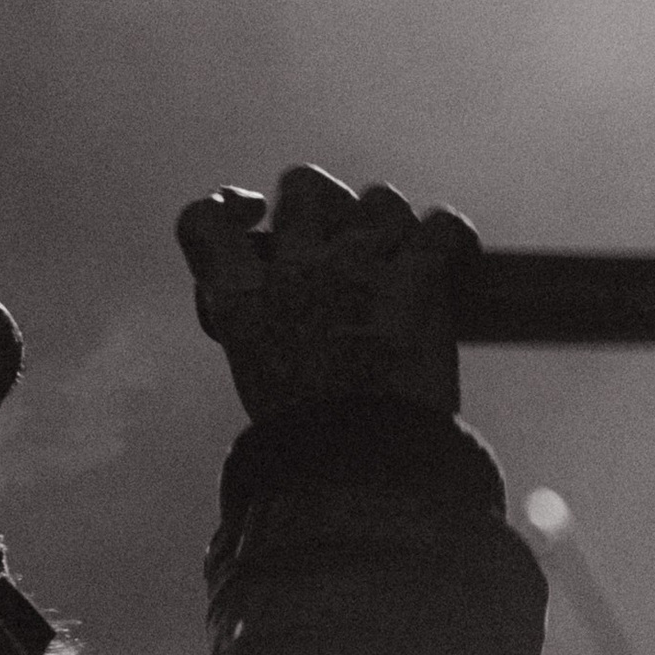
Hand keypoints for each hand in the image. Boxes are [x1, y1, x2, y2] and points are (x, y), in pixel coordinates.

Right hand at [174, 166, 471, 420]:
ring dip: (389, 221)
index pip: (203, 221)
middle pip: (306, 186)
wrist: (366, 468)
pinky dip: (451, 234)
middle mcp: (295, 268)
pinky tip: (451, 250)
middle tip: (341, 233)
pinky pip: (440, 226)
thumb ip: (264, 320)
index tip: (249, 211)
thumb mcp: (258, 373)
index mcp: (240, 299)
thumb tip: (285, 296)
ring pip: (378, 199)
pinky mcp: (418, 277)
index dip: (223, 205)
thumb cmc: (312, 438)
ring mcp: (358, 265)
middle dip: (324, 200)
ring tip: (398, 254)